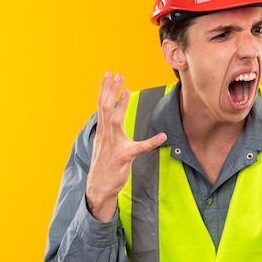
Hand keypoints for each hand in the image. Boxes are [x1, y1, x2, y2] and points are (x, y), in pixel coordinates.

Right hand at [86, 72, 166, 221]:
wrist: (98, 187)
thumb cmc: (104, 164)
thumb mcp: (102, 144)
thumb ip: (107, 129)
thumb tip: (110, 115)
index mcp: (102, 131)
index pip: (101, 105)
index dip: (105, 88)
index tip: (109, 74)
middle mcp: (105, 135)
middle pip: (105, 107)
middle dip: (111, 89)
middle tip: (118, 74)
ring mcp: (113, 145)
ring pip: (115, 120)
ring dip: (120, 104)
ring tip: (126, 89)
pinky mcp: (124, 157)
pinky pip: (140, 147)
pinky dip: (152, 142)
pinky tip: (162, 136)